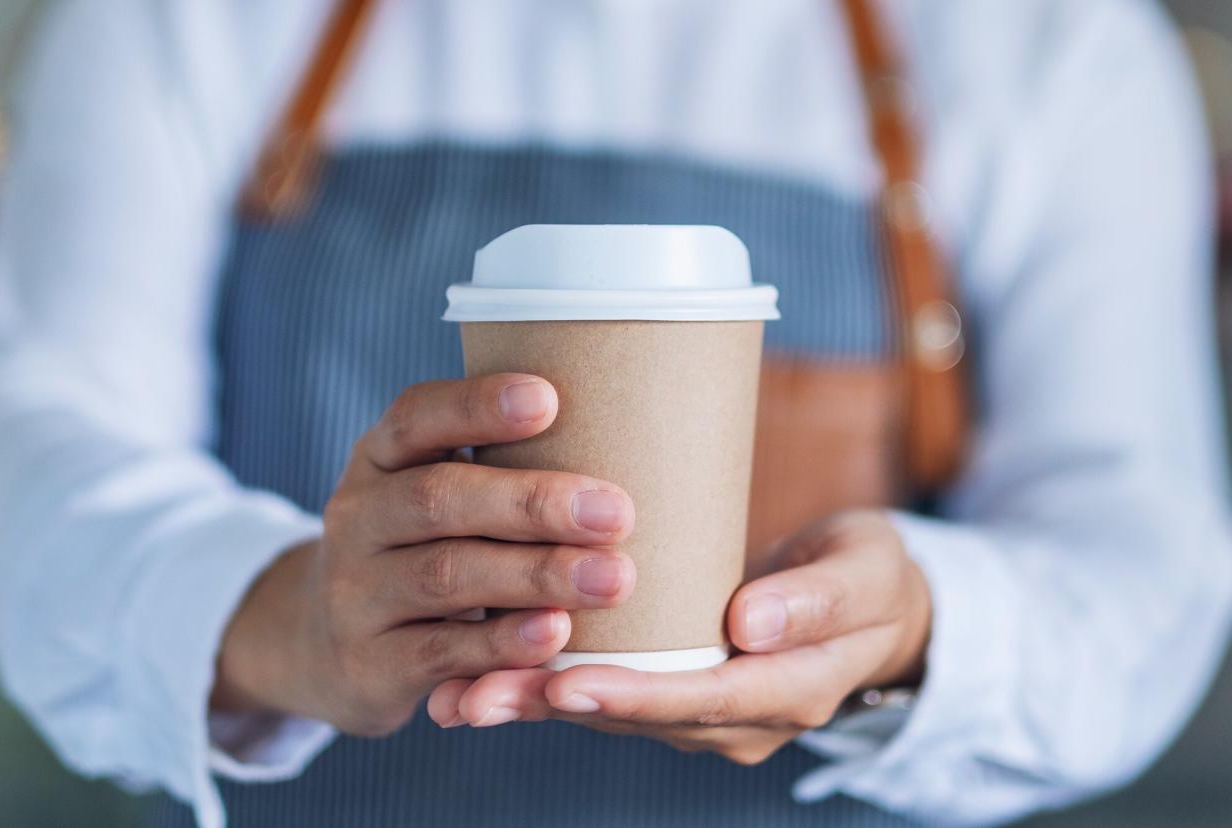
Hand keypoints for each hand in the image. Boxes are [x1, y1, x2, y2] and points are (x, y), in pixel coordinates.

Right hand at [211, 374, 636, 735]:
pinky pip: (440, 651)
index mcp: (380, 457)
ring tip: (612, 579)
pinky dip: (502, 643)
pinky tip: (556, 634)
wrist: (328, 645)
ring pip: (445, 576)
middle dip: (532, 504)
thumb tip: (621, 433)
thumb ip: (500, 466)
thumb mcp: (434, 493)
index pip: (417, 416)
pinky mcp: (368, 664)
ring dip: (536, 576)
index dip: (477, 406)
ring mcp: (355, 592)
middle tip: (616, 513)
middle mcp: (358, 516)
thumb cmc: (423, 548)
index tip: (548, 399)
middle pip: (440, 499)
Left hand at [426, 511, 929, 762]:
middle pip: (639, 717)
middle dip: (556, 706)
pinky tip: (485, 674)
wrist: (871, 602)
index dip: (633, 695)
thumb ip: (815, 598)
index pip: (702, 700)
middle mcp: (738, 719)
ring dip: (536, 701)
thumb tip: (747, 626)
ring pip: (612, 712)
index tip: (568, 684)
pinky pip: (611, 692)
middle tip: (477, 695)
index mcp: (789, 690)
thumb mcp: (865, 572)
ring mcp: (705, 712)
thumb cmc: (869, 575)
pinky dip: (549, 684)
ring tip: (458, 692)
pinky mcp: (677, 688)